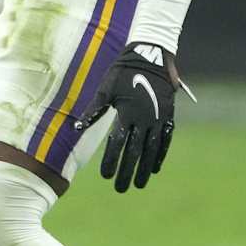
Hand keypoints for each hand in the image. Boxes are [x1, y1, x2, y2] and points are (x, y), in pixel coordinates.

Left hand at [75, 43, 184, 190]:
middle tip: (120, 189)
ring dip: (144, 169)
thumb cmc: (122, 72)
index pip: (118, 144)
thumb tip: (76, 128)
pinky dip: (159, 155)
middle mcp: (144, 118)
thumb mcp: (105, 89)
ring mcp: (158, 118)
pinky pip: (165, 140)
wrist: (150, 56)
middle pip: (135, 152)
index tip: (105, 176)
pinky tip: (154, 169)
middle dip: (127, 172)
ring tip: (138, 185)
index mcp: (127, 113)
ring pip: (151, 150)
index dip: (111, 161)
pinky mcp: (168, 116)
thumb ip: (93, 110)